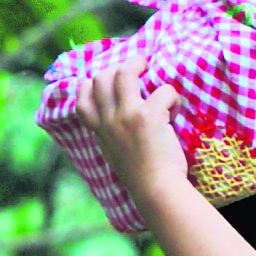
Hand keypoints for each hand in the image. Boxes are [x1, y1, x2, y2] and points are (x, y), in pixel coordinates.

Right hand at [73, 63, 189, 205]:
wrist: (154, 191)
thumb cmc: (141, 177)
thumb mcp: (115, 154)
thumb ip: (112, 134)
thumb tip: (119, 118)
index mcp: (99, 132)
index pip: (81, 99)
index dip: (91, 84)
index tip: (106, 81)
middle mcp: (108, 121)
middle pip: (101, 78)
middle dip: (120, 67)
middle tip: (138, 68)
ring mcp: (126, 116)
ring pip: (125, 72)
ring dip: (139, 65)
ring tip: (150, 68)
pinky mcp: (148, 116)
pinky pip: (163, 90)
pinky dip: (173, 98)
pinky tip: (175, 113)